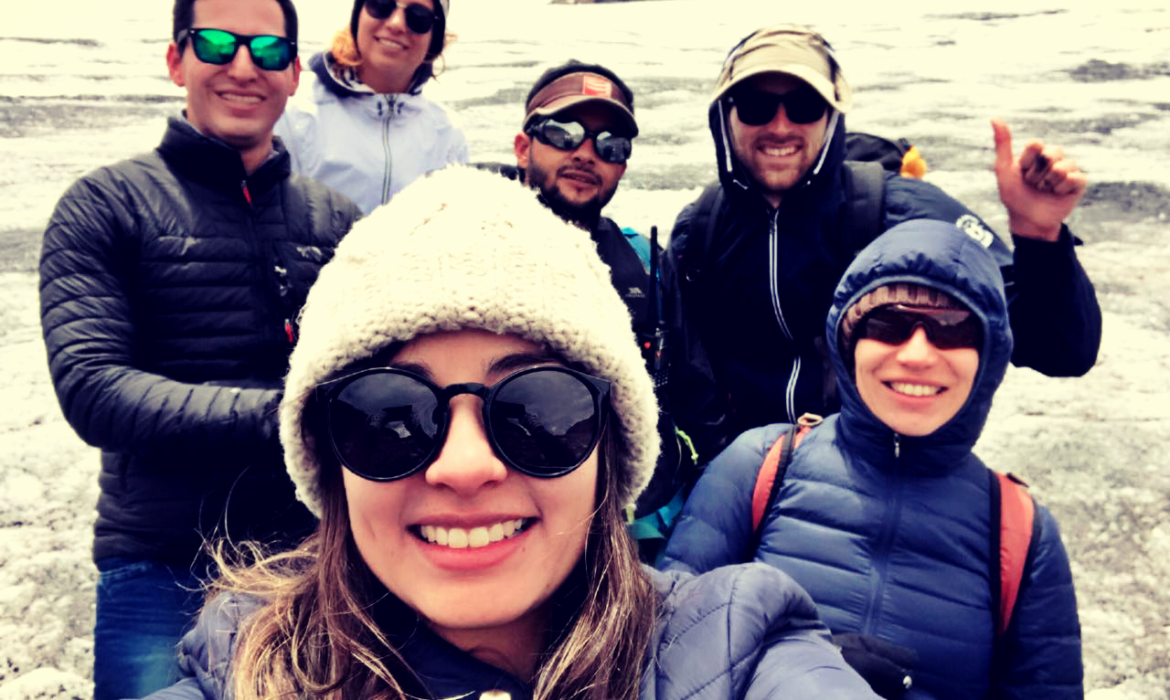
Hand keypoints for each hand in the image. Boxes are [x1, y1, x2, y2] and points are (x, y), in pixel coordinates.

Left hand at [991, 117, 1087, 241]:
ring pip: (1063, 167)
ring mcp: (1068, 169)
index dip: (1026, 161)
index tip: (1021, 172)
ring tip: (1045, 190)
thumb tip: (995, 116)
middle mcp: (1054, 158)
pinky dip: (1062, 189)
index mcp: (1037, 152)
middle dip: (1037, 173)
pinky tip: (1057, 194)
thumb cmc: (1014, 195)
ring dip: (1049, 183)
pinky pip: (1075, 178)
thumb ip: (1002, 143)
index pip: (1035, 144)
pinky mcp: (1079, 182)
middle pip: (1052, 153)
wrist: (1027, 220)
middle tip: (1034, 183)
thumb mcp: (1004, 169)